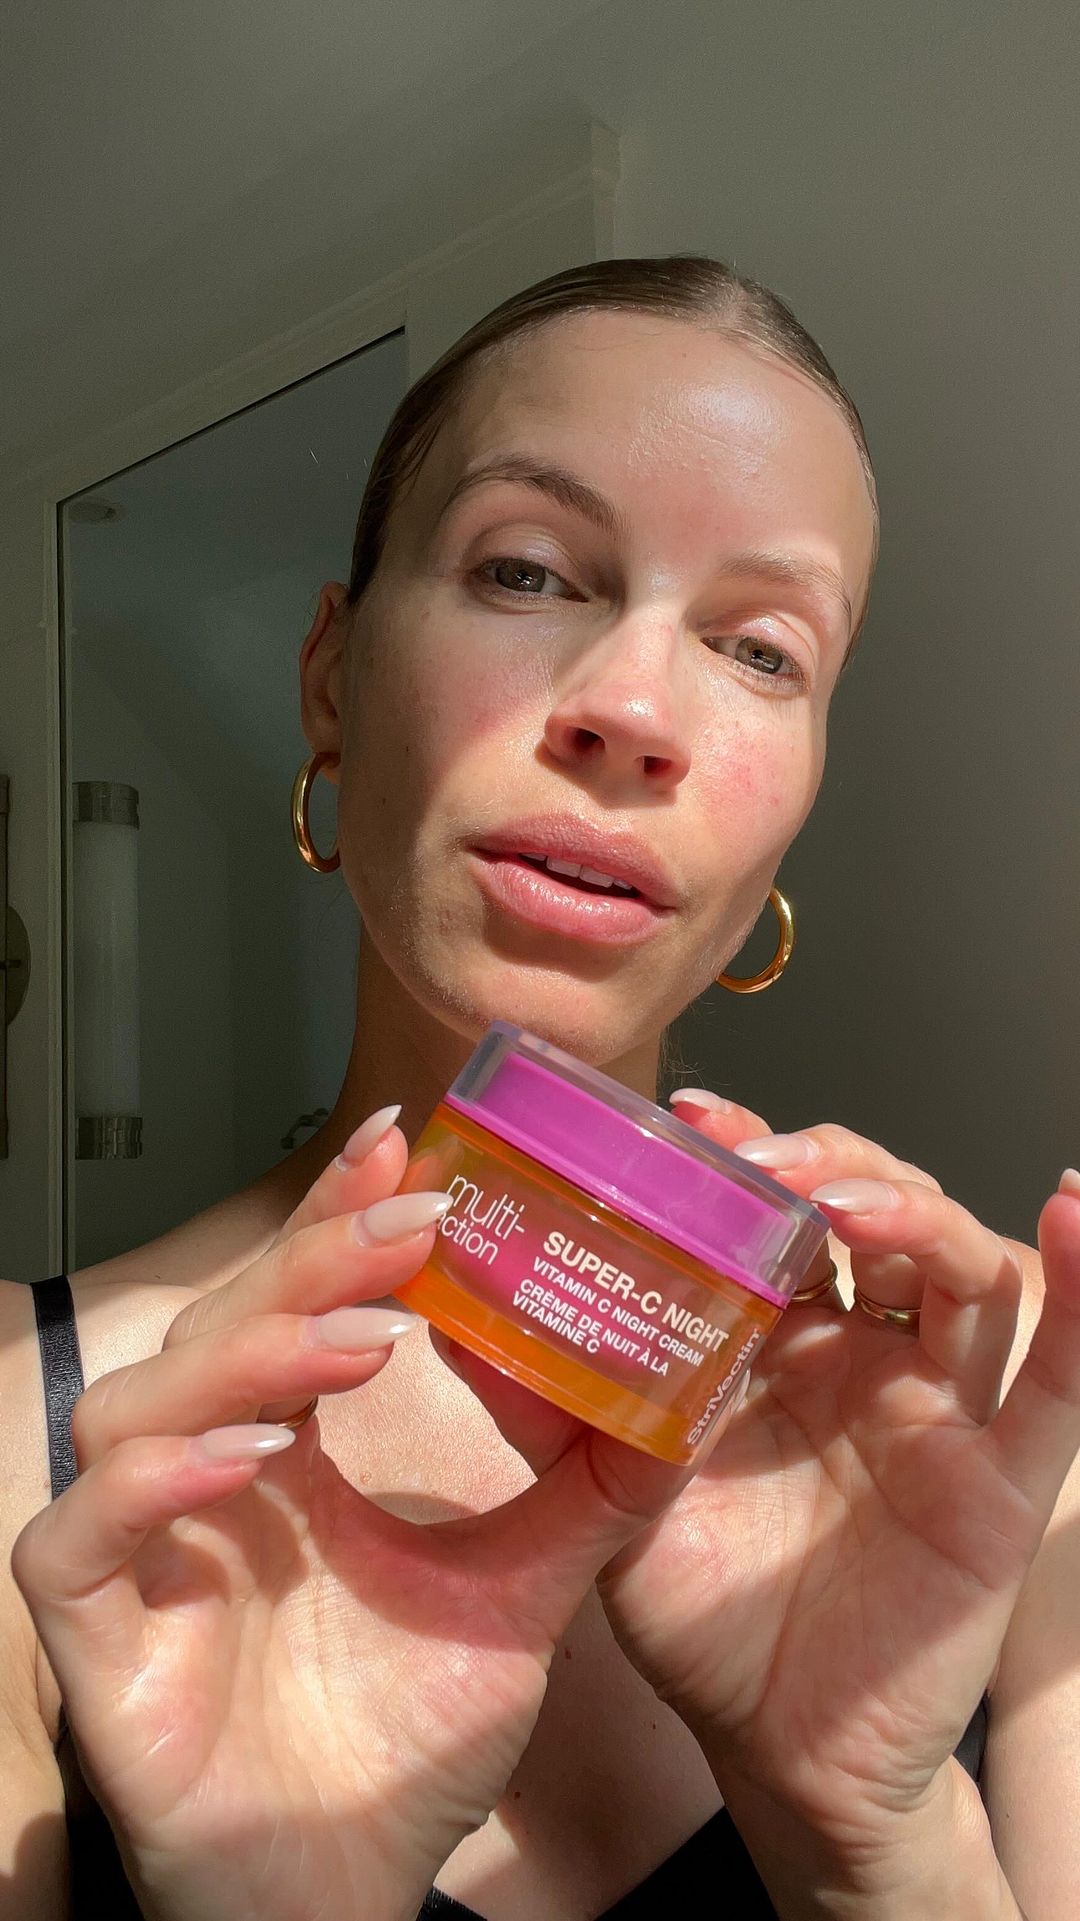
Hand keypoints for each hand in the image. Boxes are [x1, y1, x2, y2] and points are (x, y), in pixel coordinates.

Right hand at [11, 1118, 684, 1920]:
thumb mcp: (520, 1595)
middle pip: (222, 1326)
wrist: (346, 1898)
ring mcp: (139, 1557)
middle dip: (310, 1260)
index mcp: (289, 1452)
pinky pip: (79, 1538)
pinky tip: (250, 1457)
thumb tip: (684, 1394)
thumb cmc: (404, 1746)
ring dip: (247, 1355)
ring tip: (361, 1343)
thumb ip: (587, 1494)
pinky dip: (155, 1482)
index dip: (338, 1217)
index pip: (298, 1300)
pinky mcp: (94, 1643)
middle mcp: (201, 1479)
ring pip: (138, 1404)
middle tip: (407, 1216)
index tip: (408, 1142)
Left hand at [443, 1099, 1079, 1869]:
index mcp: (774, 1338)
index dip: (741, 1153)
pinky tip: (1067, 1211)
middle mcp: (859, 1350)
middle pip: (866, 1211)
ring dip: (910, 1210)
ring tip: (851, 1202)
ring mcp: (933, 1406)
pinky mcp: (995, 1480)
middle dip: (818, 1165)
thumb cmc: (700, 1610)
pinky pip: (1056, 1379)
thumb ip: (550, 1406)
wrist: (773, 1749)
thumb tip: (450, 1314)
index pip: (773, 1211)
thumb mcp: (608, 1494)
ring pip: (952, 1268)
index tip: (685, 1121)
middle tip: (754, 1163)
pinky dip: (1077, 1290)